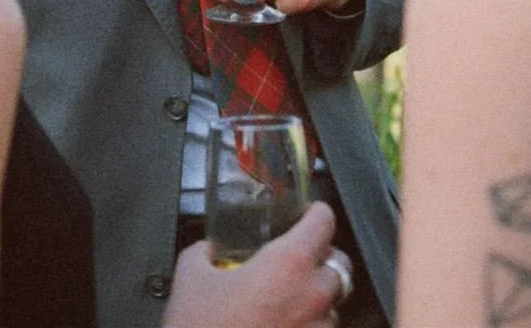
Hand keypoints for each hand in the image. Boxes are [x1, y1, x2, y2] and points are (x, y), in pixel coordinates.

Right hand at [164, 204, 349, 327]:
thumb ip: (207, 251)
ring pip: (332, 305)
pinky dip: (306, 327)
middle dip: (322, 258)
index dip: (315, 213)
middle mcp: (314, 296)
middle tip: (297, 259)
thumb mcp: (191, 275)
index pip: (323, 222)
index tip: (307, 214)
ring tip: (285, 303)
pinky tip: (280, 326)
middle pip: (339, 265)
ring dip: (315, 299)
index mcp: (289, 263)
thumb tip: (210, 250)